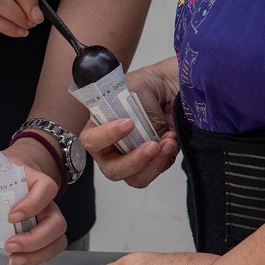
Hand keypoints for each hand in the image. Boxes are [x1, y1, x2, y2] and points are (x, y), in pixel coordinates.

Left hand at [0, 140, 67, 264]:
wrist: (8, 175)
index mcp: (35, 181)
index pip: (46, 189)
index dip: (33, 205)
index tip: (11, 217)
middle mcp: (47, 202)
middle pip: (57, 223)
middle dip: (35, 240)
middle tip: (10, 245)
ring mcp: (47, 219)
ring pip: (57, 241)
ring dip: (37, 255)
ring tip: (13, 260)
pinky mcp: (42, 234)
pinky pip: (46, 252)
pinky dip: (31, 263)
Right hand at [79, 62, 178, 187]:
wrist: (173, 88)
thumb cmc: (148, 86)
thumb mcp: (137, 89)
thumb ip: (135, 111)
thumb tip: (145, 133)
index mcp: (99, 127)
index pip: (92, 141)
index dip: (107, 136)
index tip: (129, 123)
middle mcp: (111, 148)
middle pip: (112, 170)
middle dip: (133, 161)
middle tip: (152, 145)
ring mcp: (132, 159)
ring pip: (135, 178)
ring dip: (153, 162)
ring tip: (168, 141)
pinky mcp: (153, 163)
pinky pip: (155, 172)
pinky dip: (166, 158)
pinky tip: (172, 139)